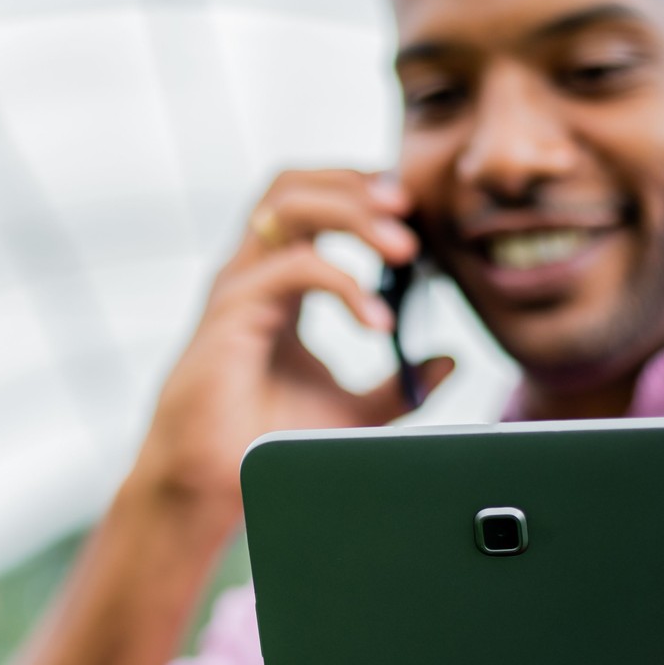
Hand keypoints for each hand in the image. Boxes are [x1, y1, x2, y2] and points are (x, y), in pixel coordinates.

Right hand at [133, 169, 455, 516]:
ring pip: (287, 206)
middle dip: (354, 183)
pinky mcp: (231, 313)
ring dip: (351, 212)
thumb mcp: (353, 411)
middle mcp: (252, 273)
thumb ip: (400, 384)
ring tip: (401, 248)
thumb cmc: (266, 441)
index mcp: (277, 282)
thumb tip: (449, 360)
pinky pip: (293, 269)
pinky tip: (376, 322)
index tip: (413, 210)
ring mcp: (237, 288)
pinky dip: (344, 284)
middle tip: (409, 208)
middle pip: (294, 185)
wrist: (214, 481)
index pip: (311, 202)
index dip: (358, 190)